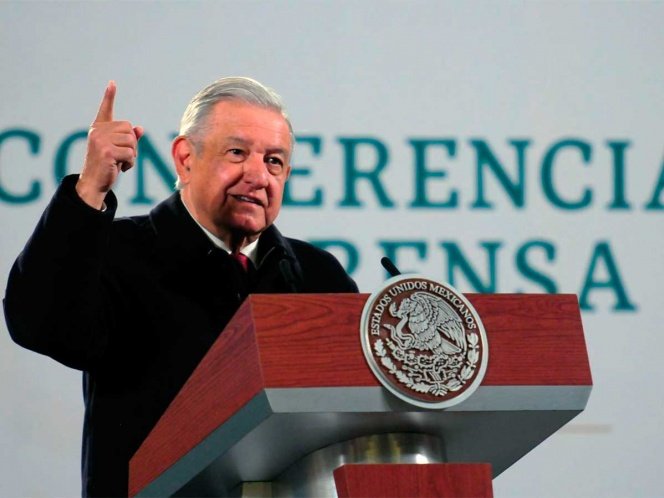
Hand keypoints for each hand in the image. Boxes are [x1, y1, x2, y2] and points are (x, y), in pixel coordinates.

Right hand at [76, 81, 143, 208]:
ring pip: (132, 141)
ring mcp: (100, 140)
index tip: (112, 83)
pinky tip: (122, 168)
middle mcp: (97, 131)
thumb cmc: (106, 166)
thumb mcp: (118, 150)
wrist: (94, 183)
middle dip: (132, 144)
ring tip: (122, 162)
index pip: (105, 109)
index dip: (109, 96)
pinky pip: (130, 153)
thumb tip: (140, 129)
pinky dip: (131, 162)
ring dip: (132, 154)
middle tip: (123, 155)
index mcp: (99, 128)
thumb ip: (128, 139)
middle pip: (129, 129)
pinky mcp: (106, 151)